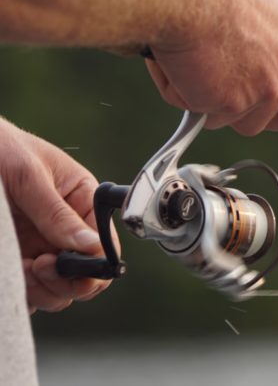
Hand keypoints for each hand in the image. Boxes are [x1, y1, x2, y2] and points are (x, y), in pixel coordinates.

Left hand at [0, 118, 116, 312]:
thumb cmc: (1, 148)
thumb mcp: (30, 176)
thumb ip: (58, 214)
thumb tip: (93, 246)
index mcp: (83, 201)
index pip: (105, 242)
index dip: (94, 262)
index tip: (66, 265)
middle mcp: (68, 228)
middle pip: (87, 273)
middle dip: (68, 280)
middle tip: (39, 266)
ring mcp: (44, 245)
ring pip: (61, 289)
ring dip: (45, 289)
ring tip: (22, 267)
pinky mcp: (20, 258)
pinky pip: (33, 290)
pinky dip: (27, 293)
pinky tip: (12, 272)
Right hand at [146, 0, 277, 135]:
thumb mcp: (248, 11)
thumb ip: (254, 46)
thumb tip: (234, 67)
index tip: (276, 114)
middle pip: (266, 118)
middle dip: (238, 116)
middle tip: (214, 99)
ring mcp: (261, 90)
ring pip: (227, 119)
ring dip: (203, 102)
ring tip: (184, 62)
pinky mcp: (232, 104)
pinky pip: (198, 112)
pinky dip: (178, 92)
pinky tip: (173, 62)